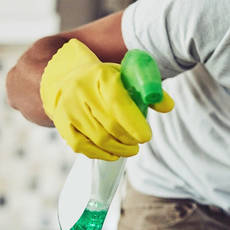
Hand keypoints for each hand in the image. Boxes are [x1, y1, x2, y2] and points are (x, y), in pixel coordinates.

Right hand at [40, 39, 172, 160]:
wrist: (69, 79)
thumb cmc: (106, 80)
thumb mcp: (127, 76)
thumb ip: (150, 90)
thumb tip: (167, 106)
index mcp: (101, 75)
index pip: (118, 102)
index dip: (133, 123)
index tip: (146, 137)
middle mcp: (81, 90)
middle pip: (109, 124)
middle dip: (129, 138)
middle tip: (140, 142)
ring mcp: (68, 107)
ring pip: (98, 138)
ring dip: (119, 148)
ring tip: (131, 149)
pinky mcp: (62, 123)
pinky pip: (81, 146)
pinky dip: (100, 154)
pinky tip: (113, 154)